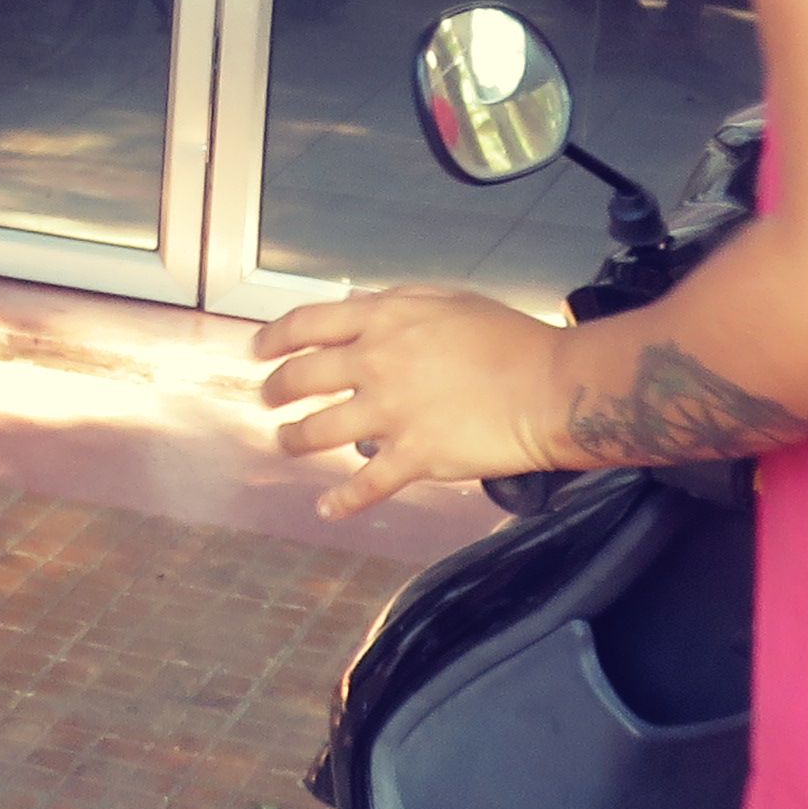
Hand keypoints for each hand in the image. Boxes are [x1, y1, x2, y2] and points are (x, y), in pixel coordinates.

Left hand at [256, 286, 573, 522]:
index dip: (274, 338)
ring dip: (292, 439)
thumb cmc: (511, 340)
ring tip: (285, 443)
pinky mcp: (412, 457)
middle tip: (265, 398)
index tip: (258, 350)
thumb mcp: (449, 299)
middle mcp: (377, 364)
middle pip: (301, 378)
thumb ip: (396, 301)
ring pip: (318, 431)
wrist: (550, 388)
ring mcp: (391, 413)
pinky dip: (341, 501)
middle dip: (274, 390)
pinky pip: (364, 484)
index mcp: (384, 320)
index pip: (307, 324)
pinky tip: (326, 508)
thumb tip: (354, 304)